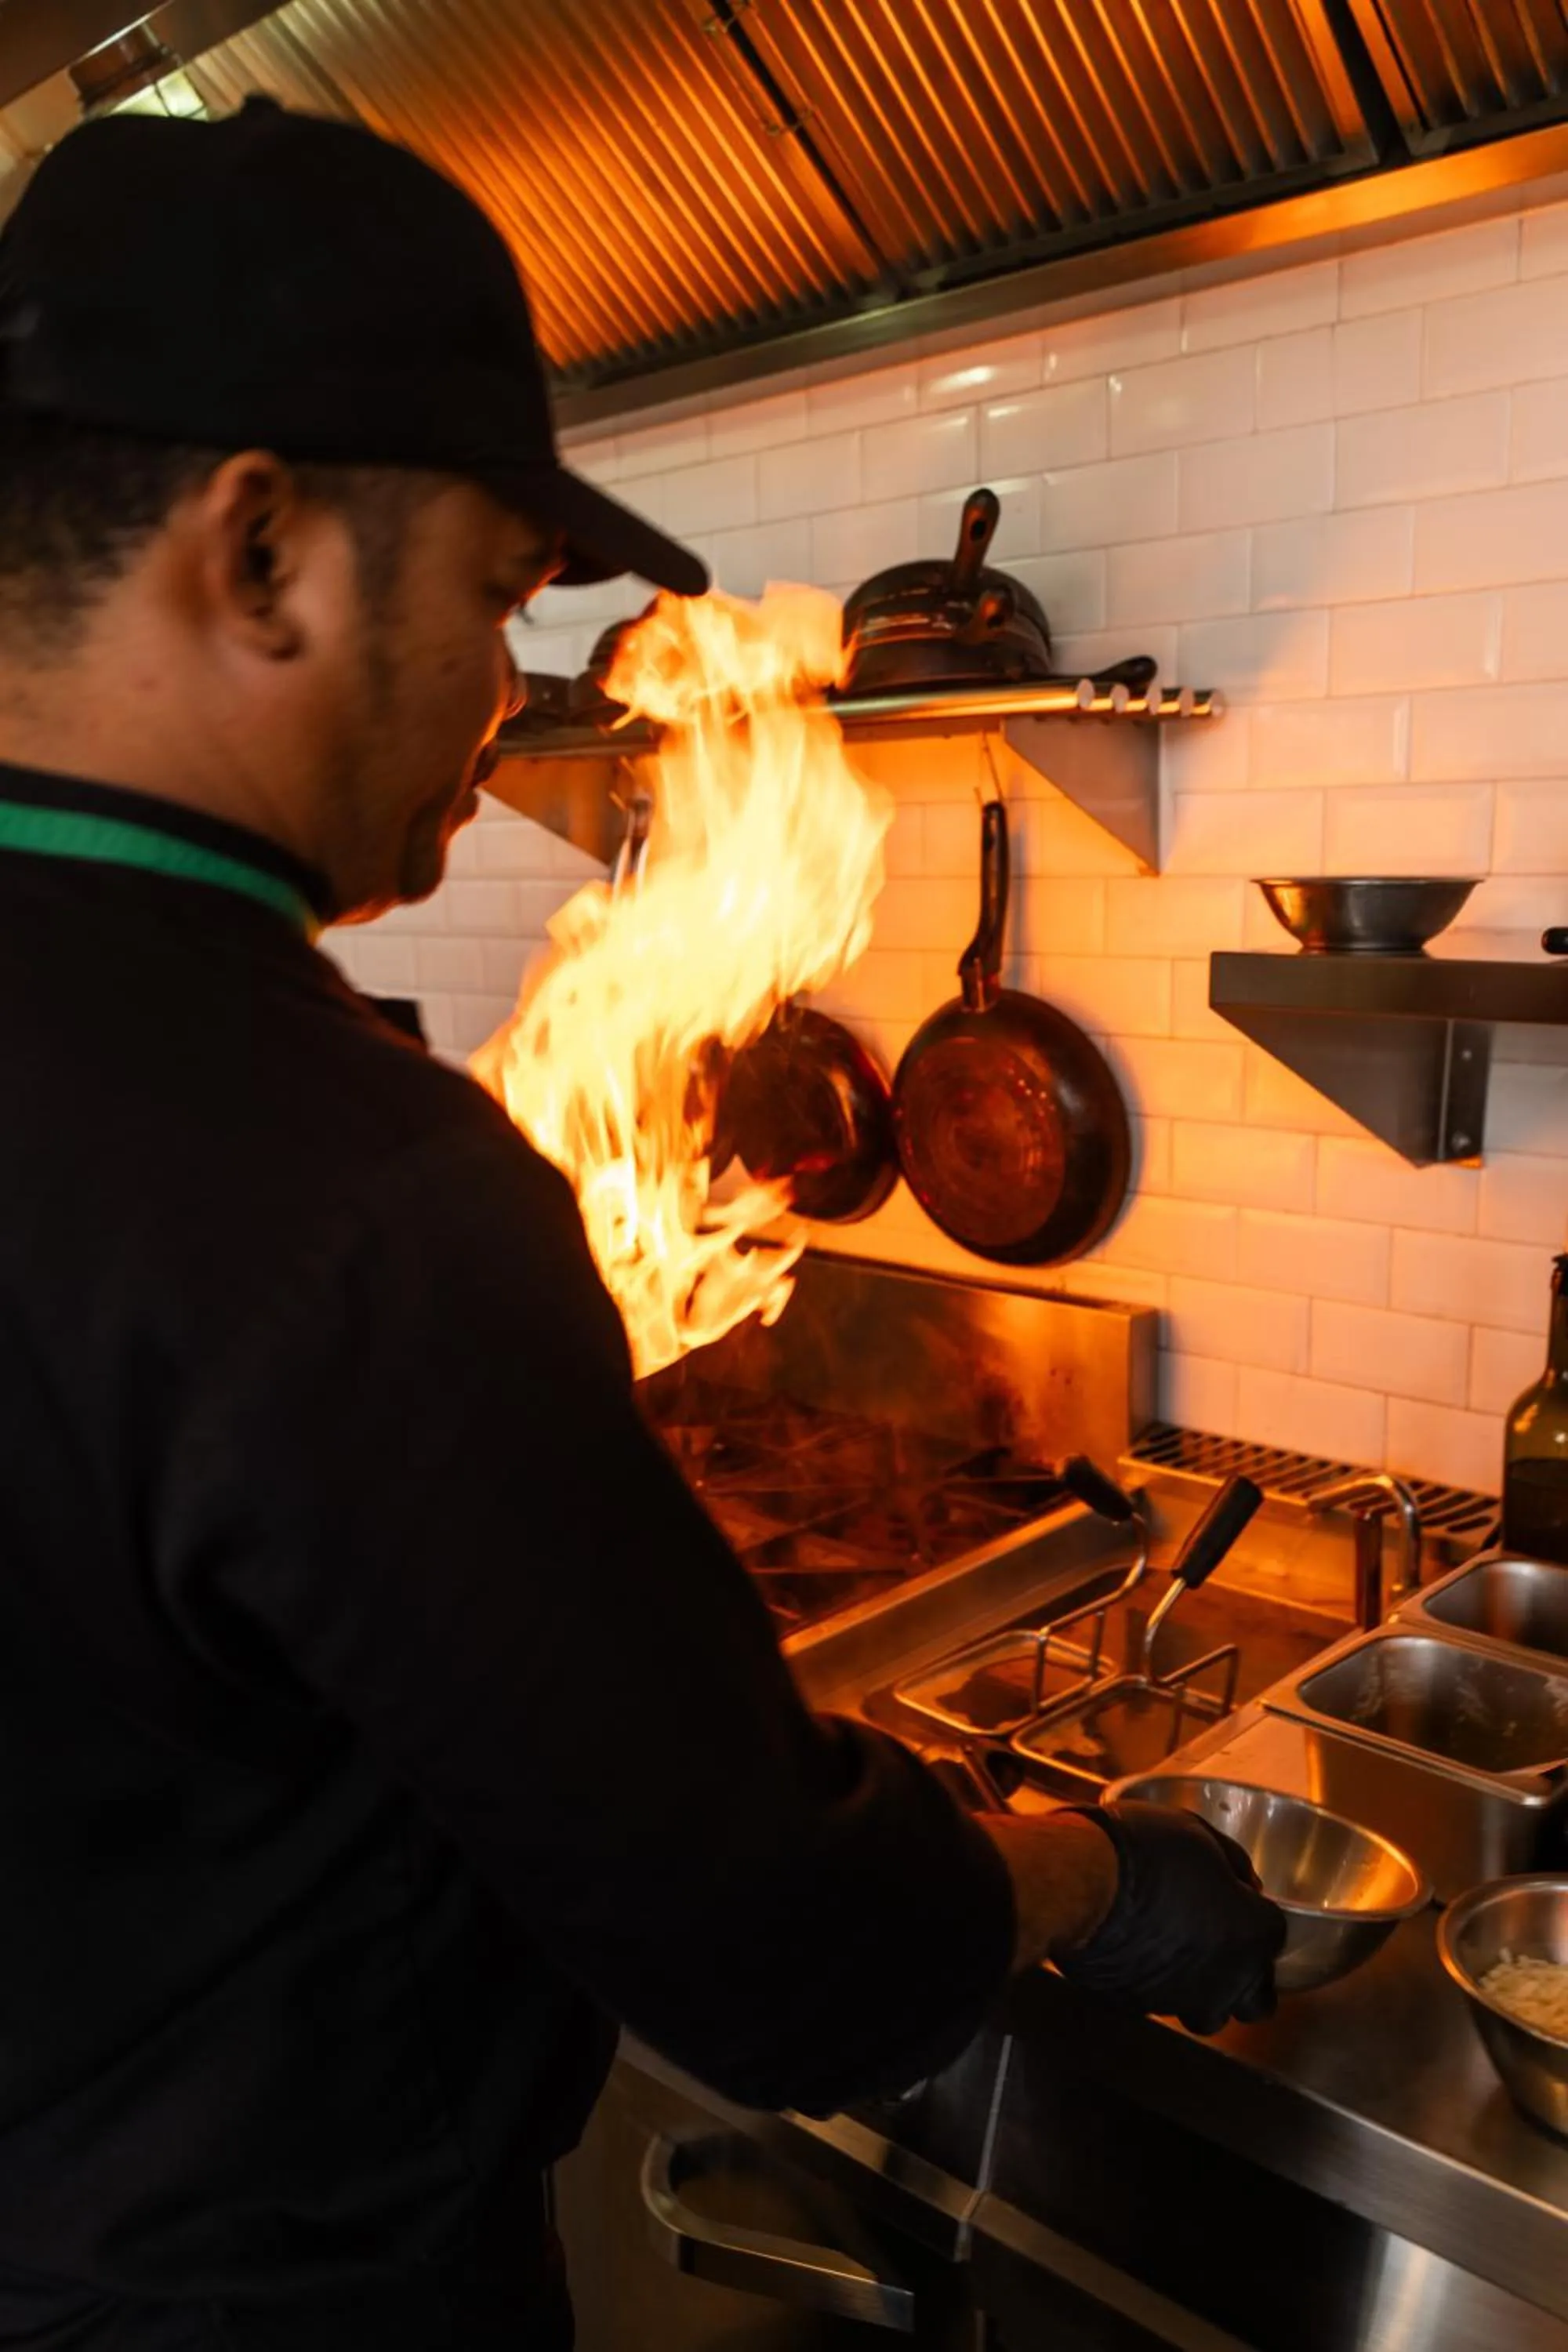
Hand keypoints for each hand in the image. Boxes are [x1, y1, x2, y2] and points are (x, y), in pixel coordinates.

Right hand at [1052, 1800, 1285, 2034]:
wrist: (1080, 1882)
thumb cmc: (1145, 1850)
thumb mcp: (1197, 1832)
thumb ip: (1232, 1863)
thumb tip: (1244, 1882)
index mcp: (1250, 1934)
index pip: (1275, 1937)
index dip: (1256, 1916)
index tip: (1237, 1901)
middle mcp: (1225, 1980)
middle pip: (1257, 2001)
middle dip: (1247, 1981)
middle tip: (1225, 1949)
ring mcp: (1181, 2001)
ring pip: (1207, 2014)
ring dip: (1202, 1991)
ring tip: (1178, 1957)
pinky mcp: (1138, 2008)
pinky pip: (1158, 2005)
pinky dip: (1155, 1985)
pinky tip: (1137, 1954)